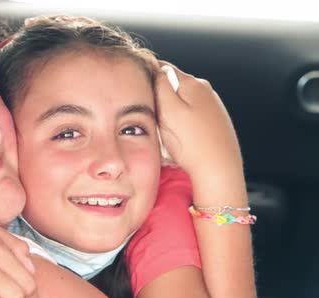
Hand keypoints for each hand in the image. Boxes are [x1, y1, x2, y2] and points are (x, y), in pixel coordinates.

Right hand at [155, 61, 242, 178]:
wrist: (218, 172)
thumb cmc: (191, 144)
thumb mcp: (167, 111)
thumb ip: (160, 85)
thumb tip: (155, 66)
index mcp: (193, 83)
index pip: (163, 68)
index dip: (147, 79)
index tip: (139, 94)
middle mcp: (206, 90)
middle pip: (173, 86)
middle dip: (161, 98)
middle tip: (153, 119)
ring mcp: (213, 106)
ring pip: (183, 102)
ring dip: (172, 112)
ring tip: (168, 134)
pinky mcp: (216, 122)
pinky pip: (192, 116)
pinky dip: (184, 123)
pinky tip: (183, 140)